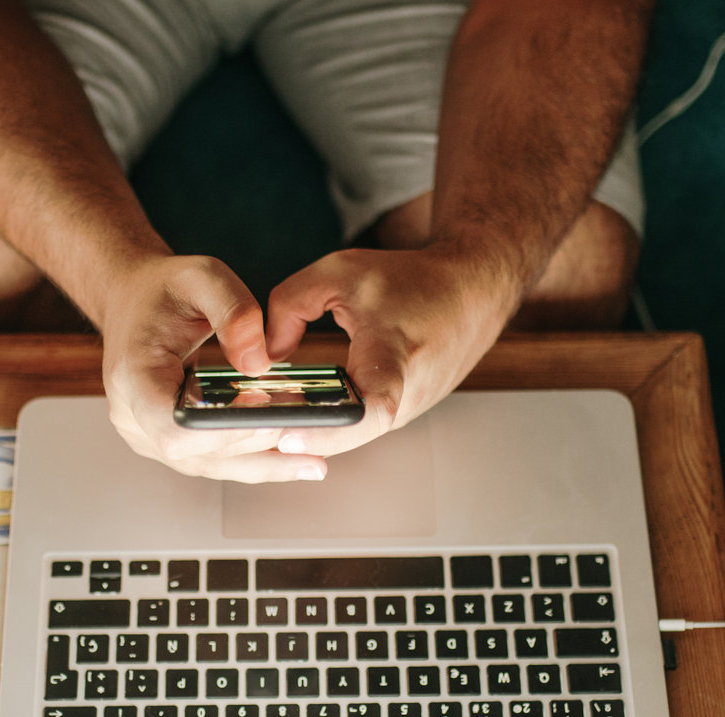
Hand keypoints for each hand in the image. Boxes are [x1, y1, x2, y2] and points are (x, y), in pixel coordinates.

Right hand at [96, 255, 329, 483]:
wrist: (131, 298)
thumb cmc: (161, 288)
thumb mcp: (202, 277)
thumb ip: (235, 313)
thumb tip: (259, 365)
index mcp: (134, 374)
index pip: (174, 426)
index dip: (222, 429)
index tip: (265, 412)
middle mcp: (132, 413)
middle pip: (197, 454)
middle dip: (256, 447)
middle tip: (310, 434)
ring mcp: (145, 433)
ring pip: (208, 465)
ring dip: (261, 464)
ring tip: (312, 461)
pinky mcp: (165, 440)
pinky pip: (210, 459)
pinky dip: (250, 458)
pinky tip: (290, 457)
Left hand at [265, 246, 516, 461]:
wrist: (470, 292)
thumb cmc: (411, 281)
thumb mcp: (339, 272)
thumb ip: (289, 305)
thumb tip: (266, 352)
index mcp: (394, 355)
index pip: (369, 408)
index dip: (326, 428)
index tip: (287, 435)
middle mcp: (407, 394)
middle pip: (346, 433)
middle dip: (298, 435)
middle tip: (253, 429)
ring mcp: (408, 412)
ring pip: (350, 435)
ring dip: (312, 431)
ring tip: (268, 419)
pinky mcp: (404, 416)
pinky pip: (360, 427)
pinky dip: (331, 421)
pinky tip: (301, 411)